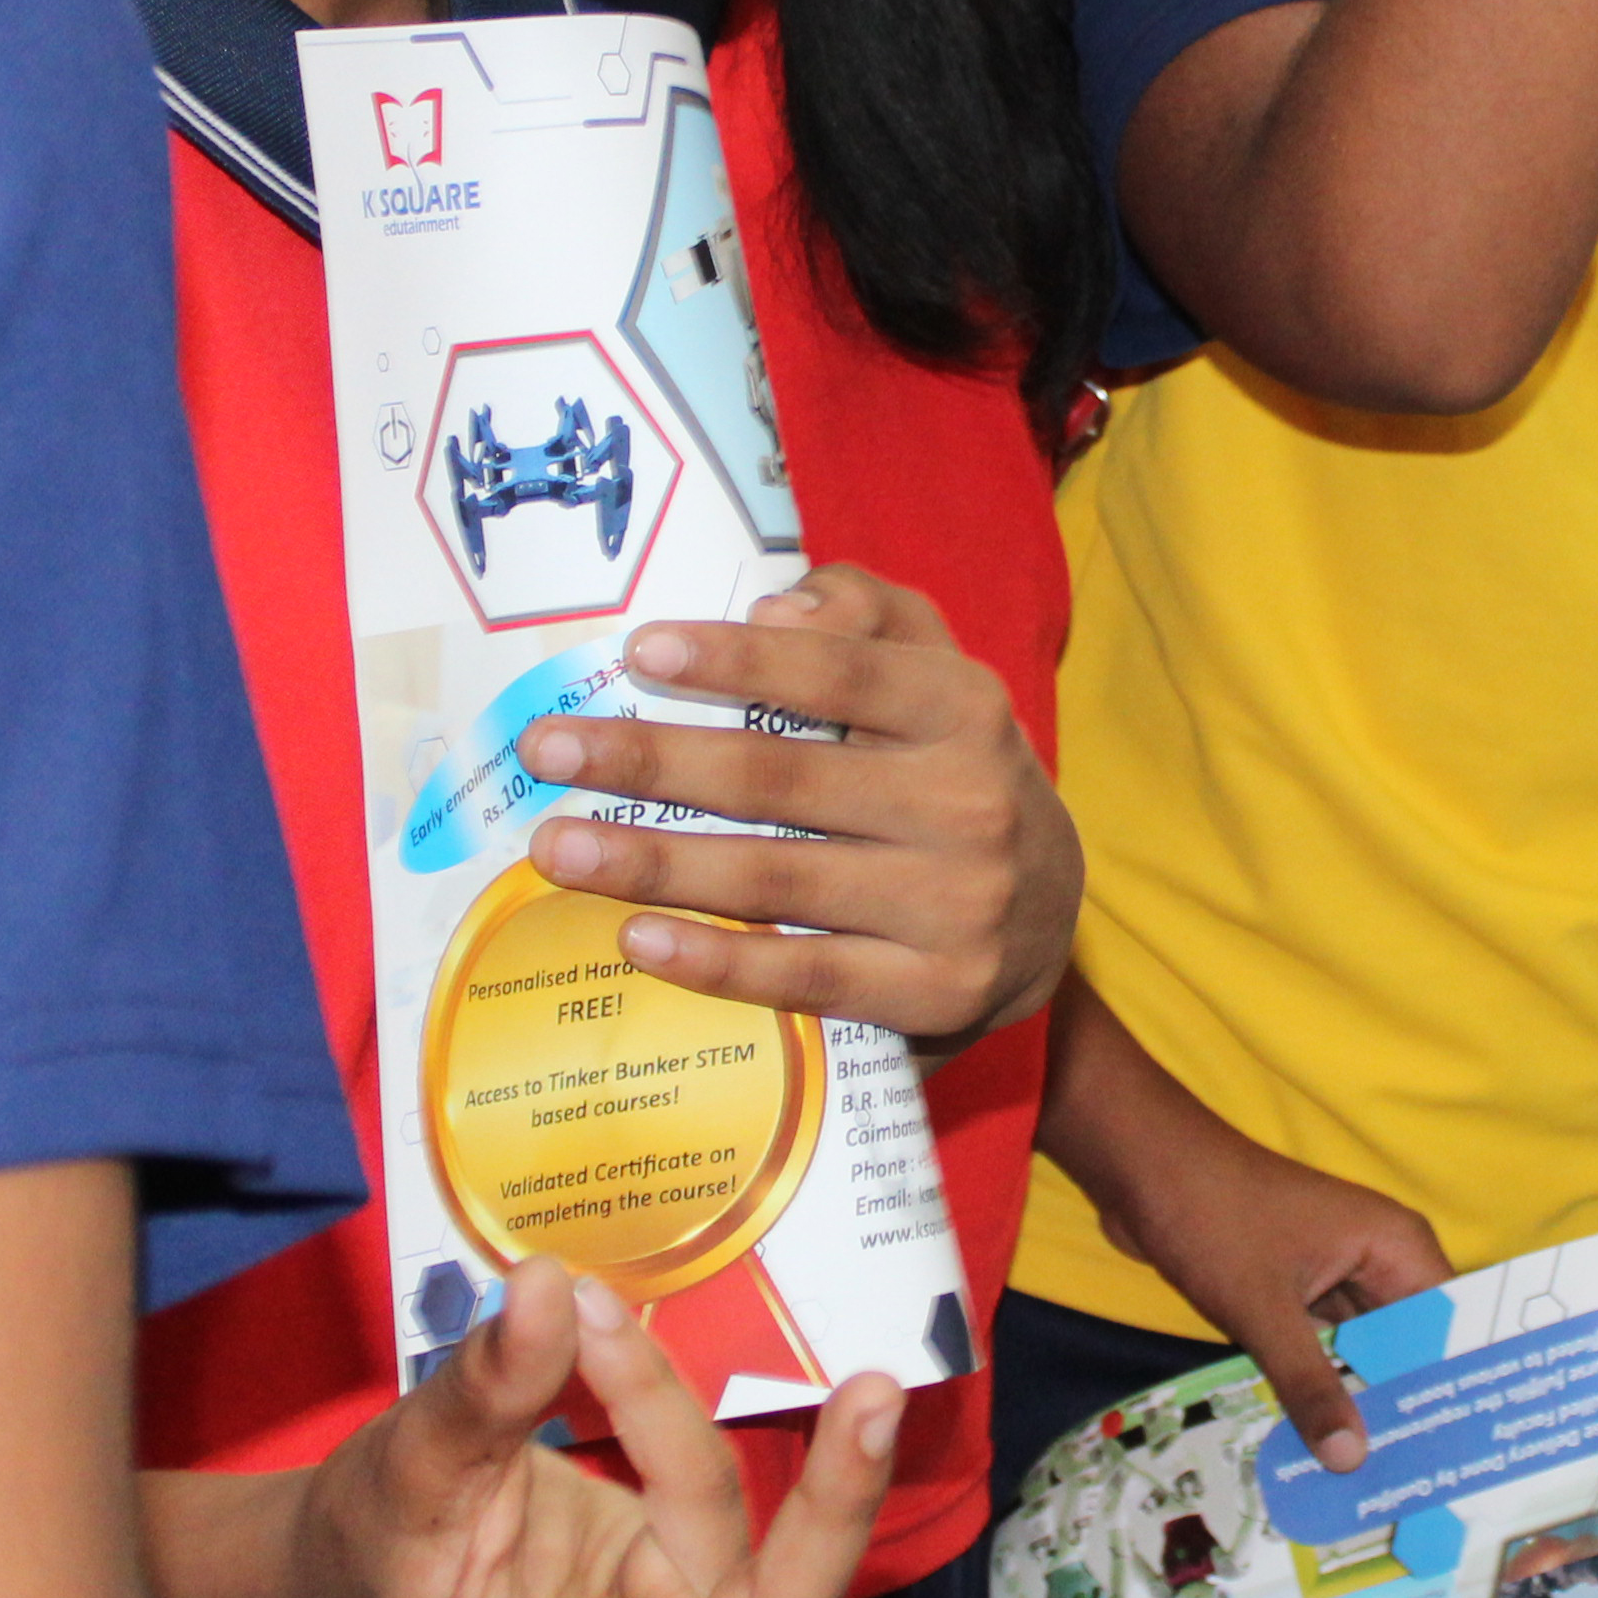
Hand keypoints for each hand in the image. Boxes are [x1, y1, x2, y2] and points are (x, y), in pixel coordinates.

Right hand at [298, 1260, 936, 1597]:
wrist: (392, 1540)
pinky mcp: (708, 1591)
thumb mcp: (412, 1461)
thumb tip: (541, 1289)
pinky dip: (815, 1471)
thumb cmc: (390, 1532)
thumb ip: (482, 1394)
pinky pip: (762, 1523)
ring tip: (874, 1400)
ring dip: (837, 1518)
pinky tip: (861, 1395)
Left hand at [516, 564, 1076, 1048]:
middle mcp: (968, 804)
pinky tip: (638, 938)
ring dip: (654, 865)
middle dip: (652, 763)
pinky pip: (806, 978)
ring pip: (777, 882)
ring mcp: (953, 907)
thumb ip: (865, 611)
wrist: (1049, 913)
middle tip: (548, 753)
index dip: (739, 660)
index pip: (840, 671)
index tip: (638, 652)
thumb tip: (771, 603)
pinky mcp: (933, 995)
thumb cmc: (954, 770)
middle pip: (782, 780)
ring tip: (557, 850)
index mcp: (964, 709)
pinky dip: (717, 962)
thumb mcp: (935, 670)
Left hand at [1096, 1132, 1454, 1471]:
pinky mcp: (1298, 1291)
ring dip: (1359, 1404)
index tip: (1464, 1458)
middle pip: (1409, 1346)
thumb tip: (1352, 1461)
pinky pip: (1323, 1348)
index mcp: (1396, 1247)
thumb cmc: (1214, 1219)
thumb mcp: (1263, 1311)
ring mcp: (1337, 1275)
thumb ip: (1309, 1386)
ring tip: (1377, 1484)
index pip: (1450, 1328)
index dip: (1456, 1390)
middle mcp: (1380, 1260)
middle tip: (1418, 1488)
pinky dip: (1320, 1387)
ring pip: (1363, 1352)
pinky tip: (1321, 1445)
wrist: (1142, 1167)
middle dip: (1405, 1410)